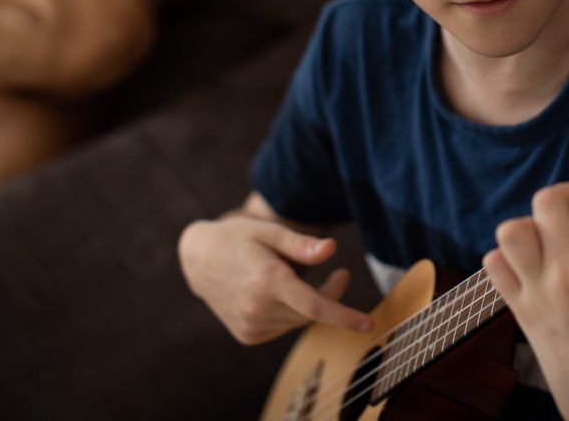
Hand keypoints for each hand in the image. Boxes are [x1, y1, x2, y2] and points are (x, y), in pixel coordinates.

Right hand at [178, 212, 371, 344]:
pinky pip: (285, 327)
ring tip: (292, 278)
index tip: (369, 323)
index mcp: (266, 280)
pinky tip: (274, 294)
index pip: (314, 306)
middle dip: (332, 295)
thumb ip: (302, 245)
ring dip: (309, 304)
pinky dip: (290, 313)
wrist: (199, 259)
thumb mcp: (270, 232)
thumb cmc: (240, 238)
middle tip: (342, 274)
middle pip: (312, 311)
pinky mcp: (248, 336)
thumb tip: (332, 249)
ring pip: (299, 321)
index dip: (344, 316)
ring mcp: (251, 326)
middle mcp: (257, 308)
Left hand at [483, 165, 568, 420]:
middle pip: (546, 200)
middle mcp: (567, 271)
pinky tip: (528, 265)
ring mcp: (537, 290)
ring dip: (529, 225)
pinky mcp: (518, 309)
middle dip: (562, 194)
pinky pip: (493, 265)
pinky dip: (506, 257)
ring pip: (510, 230)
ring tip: (546, 238)